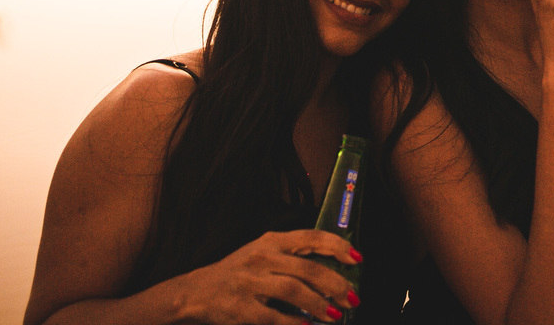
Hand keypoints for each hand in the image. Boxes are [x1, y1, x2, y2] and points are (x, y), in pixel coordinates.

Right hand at [176, 229, 359, 323]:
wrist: (196, 291)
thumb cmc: (238, 271)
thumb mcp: (263, 252)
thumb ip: (294, 255)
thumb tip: (334, 266)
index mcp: (271, 241)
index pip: (311, 238)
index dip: (337, 246)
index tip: (357, 258)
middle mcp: (262, 258)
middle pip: (308, 268)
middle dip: (335, 284)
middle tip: (352, 297)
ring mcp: (251, 283)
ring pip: (294, 291)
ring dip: (319, 305)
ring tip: (334, 315)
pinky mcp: (242, 308)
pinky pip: (275, 316)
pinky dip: (294, 321)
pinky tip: (308, 324)